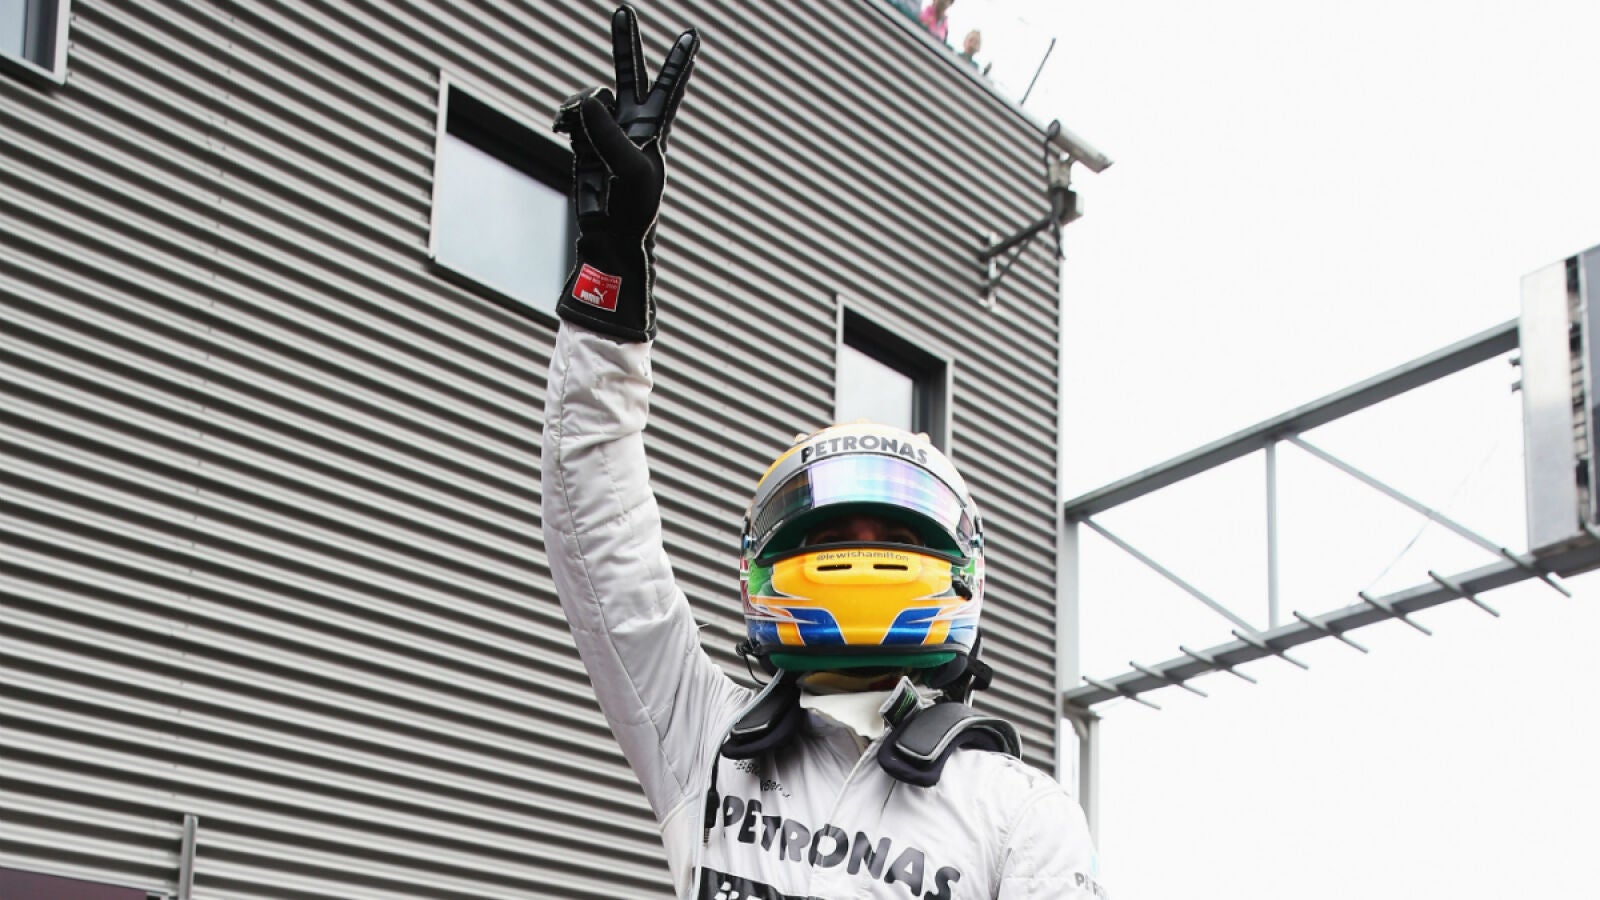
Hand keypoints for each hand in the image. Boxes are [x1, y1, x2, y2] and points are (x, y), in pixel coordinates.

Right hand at [553, 5, 699, 341]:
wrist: (610, 236)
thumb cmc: (635, 207)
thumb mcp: (632, 168)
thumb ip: (609, 131)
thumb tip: (586, 98)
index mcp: (655, 127)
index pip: (670, 86)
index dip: (679, 60)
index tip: (692, 34)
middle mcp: (630, 123)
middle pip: (629, 73)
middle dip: (626, 43)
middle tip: (624, 10)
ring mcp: (604, 130)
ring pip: (588, 97)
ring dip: (578, 106)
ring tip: (572, 124)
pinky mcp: (580, 141)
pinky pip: (569, 114)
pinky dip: (564, 116)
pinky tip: (560, 125)